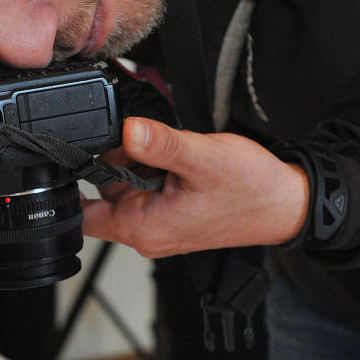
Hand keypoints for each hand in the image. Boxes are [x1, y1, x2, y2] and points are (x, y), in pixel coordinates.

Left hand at [81, 117, 308, 257]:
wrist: (287, 202)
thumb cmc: (251, 190)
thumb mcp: (203, 159)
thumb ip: (161, 145)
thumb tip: (127, 129)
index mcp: (143, 227)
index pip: (81, 216)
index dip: (72, 183)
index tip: (76, 152)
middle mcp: (146, 229)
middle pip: (102, 190)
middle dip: (114, 160)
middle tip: (145, 141)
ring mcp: (159, 219)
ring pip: (125, 182)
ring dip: (138, 160)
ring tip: (169, 150)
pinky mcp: (171, 208)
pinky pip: (147, 182)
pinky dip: (154, 164)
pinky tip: (176, 154)